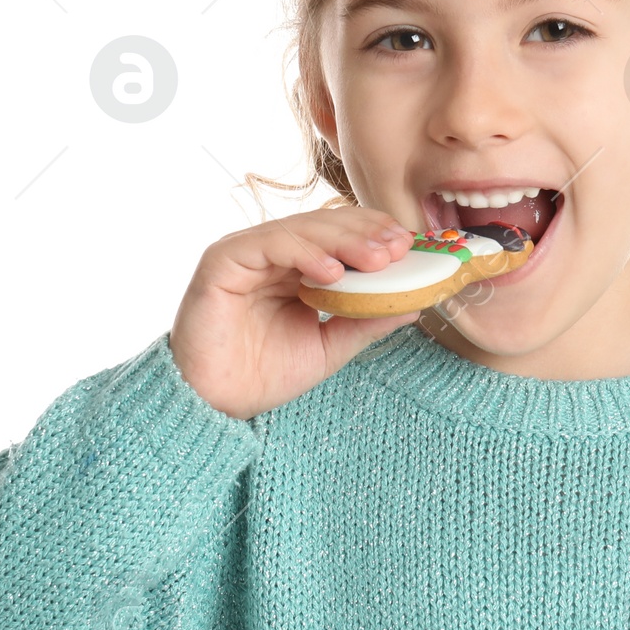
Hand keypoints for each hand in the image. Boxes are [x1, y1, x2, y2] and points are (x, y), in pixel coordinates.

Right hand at [170, 206, 419, 420]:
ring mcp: (246, 252)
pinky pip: (269, 244)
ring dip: (344, 241)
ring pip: (301, 228)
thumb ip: (365, 321)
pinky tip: (333, 272)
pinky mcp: (223, 260)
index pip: (339, 236)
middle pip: (325, 225)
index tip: (408, 247)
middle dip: (366, 233)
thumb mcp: (328, 346)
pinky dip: (304, 252)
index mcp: (295, 267)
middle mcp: (271, 253)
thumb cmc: (263, 374)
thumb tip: (413, 304)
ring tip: (377, 260)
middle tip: (399, 248)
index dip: (373, 235)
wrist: (215, 403)